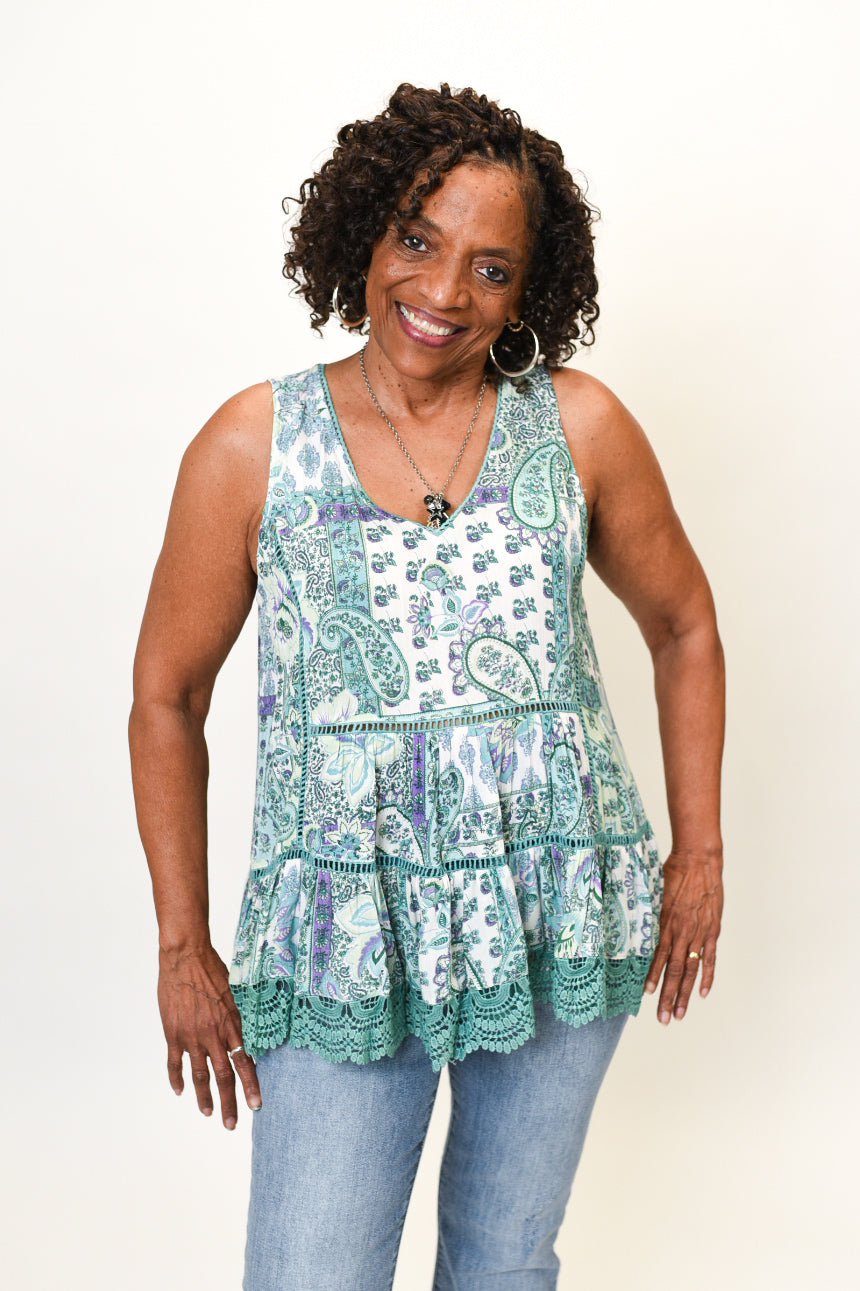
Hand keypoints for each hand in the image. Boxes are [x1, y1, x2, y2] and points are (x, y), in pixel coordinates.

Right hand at [157, 942, 260, 1127]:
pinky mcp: (173, 1033)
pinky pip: (174, 1063)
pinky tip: (179, 1091)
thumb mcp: (237, 992)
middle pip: (224, 1076)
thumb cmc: (214, 969)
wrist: (186, 956)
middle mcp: (213, 1034)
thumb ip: (243, 1016)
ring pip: (199, 1075)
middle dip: (229, 1102)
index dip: (251, 1085)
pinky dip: (176, 1079)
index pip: (245, 1062)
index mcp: (232, 1023)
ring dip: (204, 1097)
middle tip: (232, 1123)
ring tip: (208, 1112)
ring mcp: (191, 1036)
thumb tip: (253, 1035)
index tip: (257, 1105)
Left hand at [643, 849, 722, 1023]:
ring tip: (679, 1014)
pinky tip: (703, 993)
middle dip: (667, 996)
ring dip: (685, 994)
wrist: (698, 861)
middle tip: (662, 1018)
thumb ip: (648, 914)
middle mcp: (681, 932)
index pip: (657, 957)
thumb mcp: (653, 893)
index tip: (645, 995)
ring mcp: (698, 934)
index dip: (651, 977)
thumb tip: (632, 928)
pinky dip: (707, 977)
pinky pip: (710, 958)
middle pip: (674, 971)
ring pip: (690, 970)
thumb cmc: (672, 873)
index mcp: (664, 923)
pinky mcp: (712, 931)